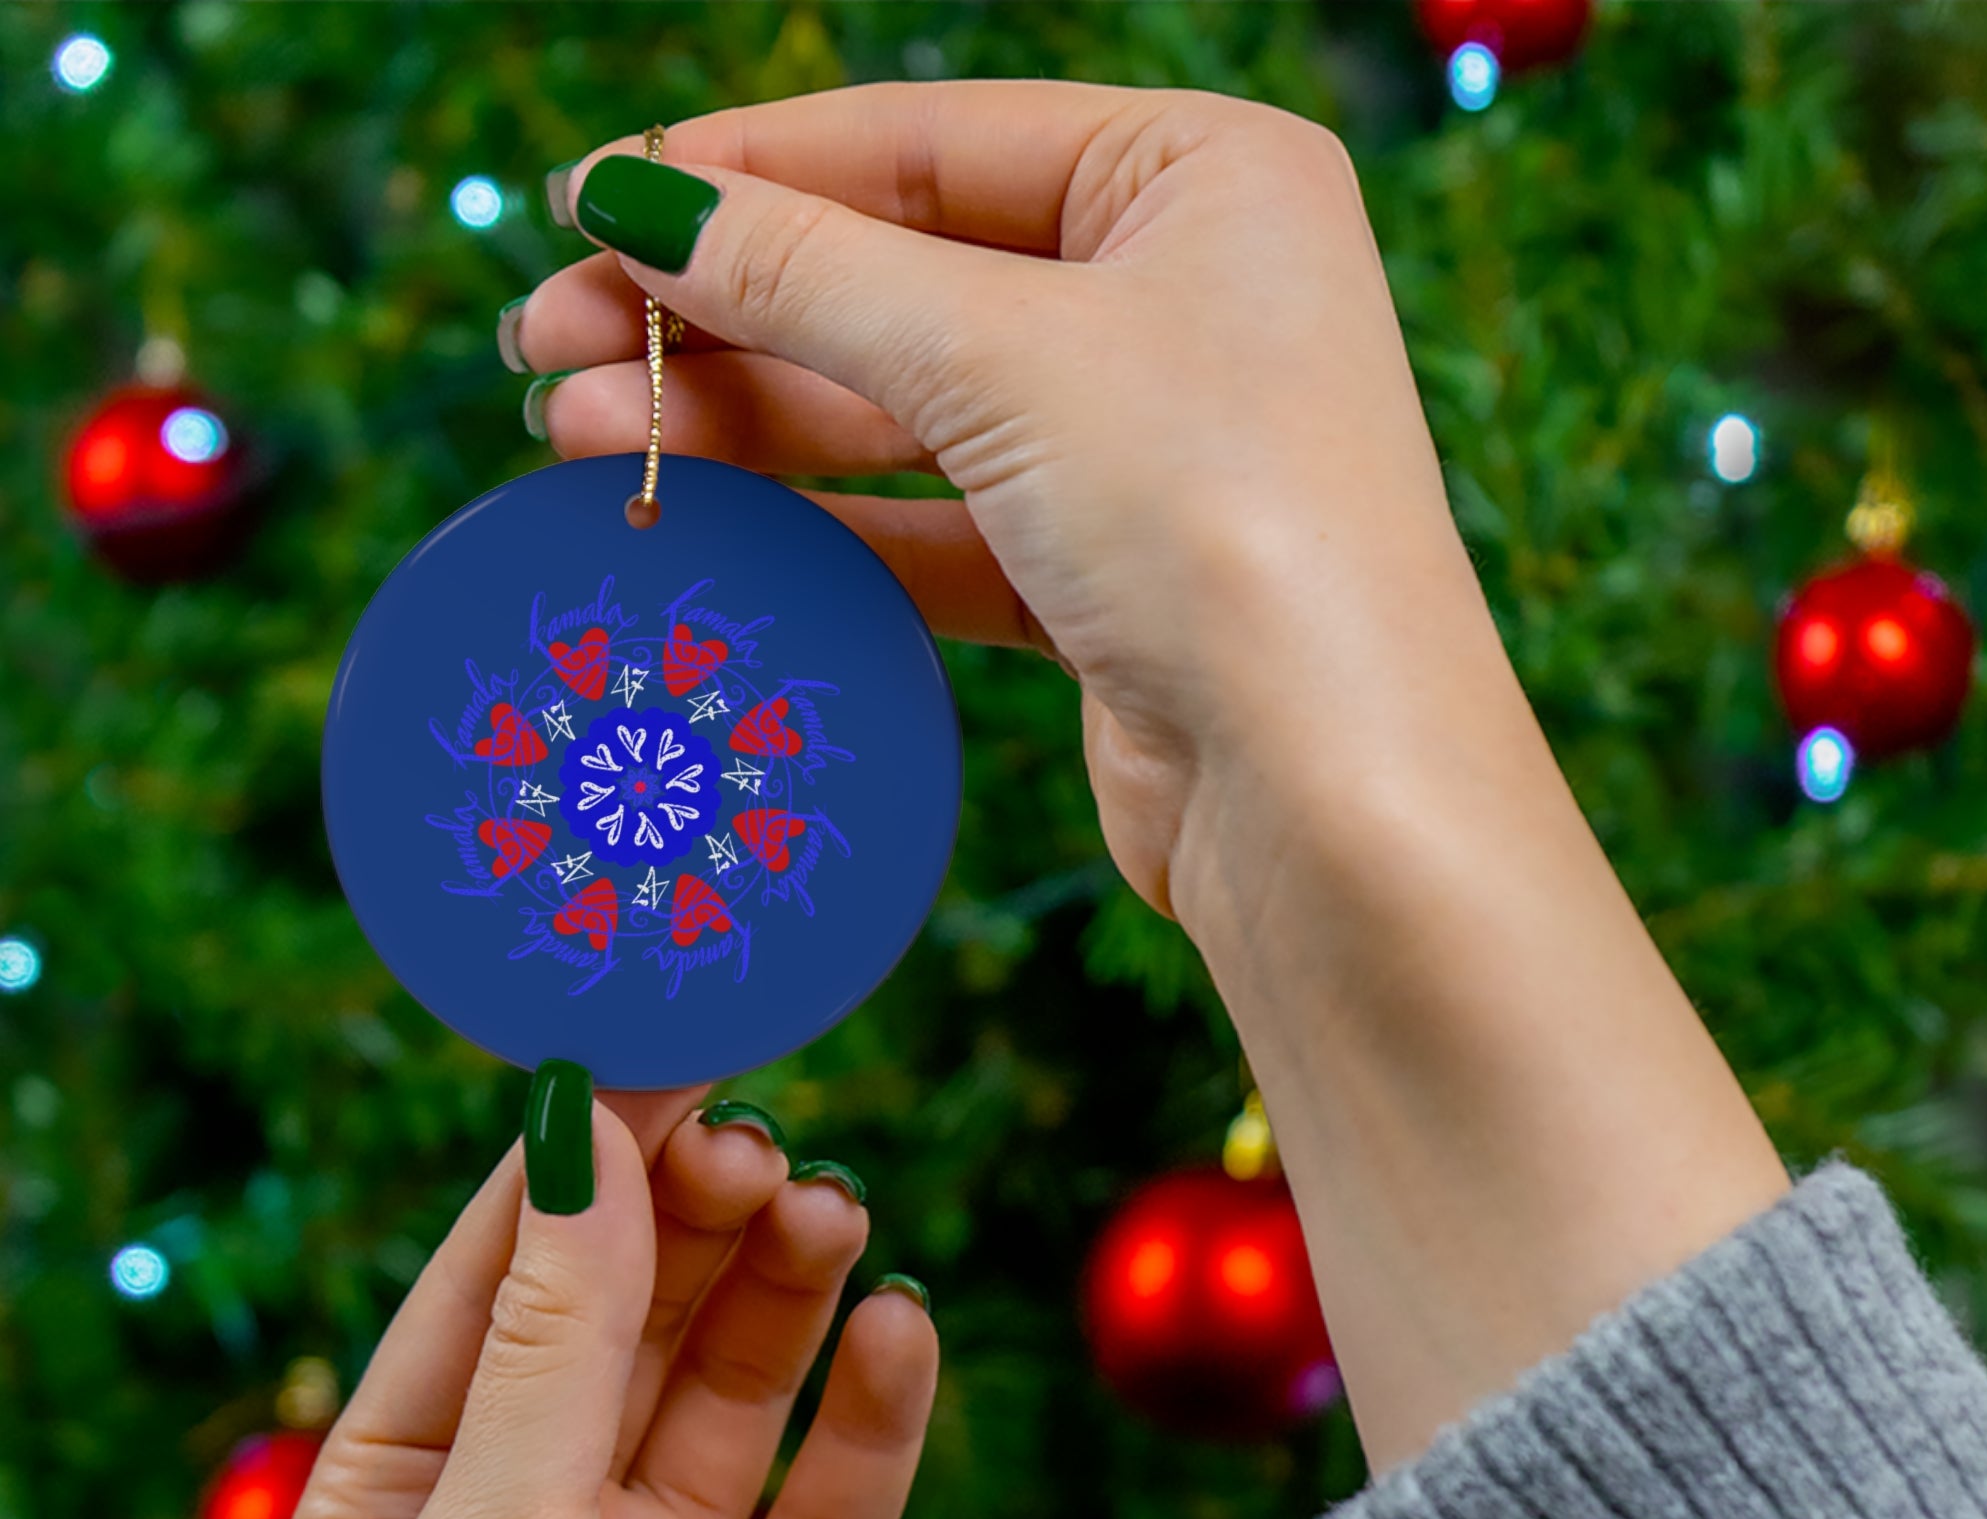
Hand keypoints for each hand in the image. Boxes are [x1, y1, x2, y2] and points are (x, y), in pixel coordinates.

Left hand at [285, 1085, 937, 1518]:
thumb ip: (554, 1340)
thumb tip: (584, 1132)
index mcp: (409, 1489)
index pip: (501, 1272)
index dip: (581, 1158)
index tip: (664, 1045)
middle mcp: (538, 1518)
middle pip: (632, 1312)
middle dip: (694, 1219)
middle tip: (762, 1142)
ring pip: (739, 1384)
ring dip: (786, 1290)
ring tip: (832, 1213)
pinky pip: (838, 1495)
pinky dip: (875, 1410)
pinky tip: (901, 1333)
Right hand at [515, 83, 1786, 1472]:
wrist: (1333, 800)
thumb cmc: (1220, 523)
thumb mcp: (1002, 358)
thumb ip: (808, 275)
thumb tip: (631, 204)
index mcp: (1200, 178)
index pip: (927, 141)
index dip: (746, 172)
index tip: (586, 205)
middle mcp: (1181, 298)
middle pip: (902, 279)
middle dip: (721, 313)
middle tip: (545, 342)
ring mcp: (1145, 447)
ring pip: (905, 412)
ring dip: (745, 420)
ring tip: (577, 431)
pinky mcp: (1107, 580)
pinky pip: (936, 525)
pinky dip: (822, 522)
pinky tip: (694, 516)